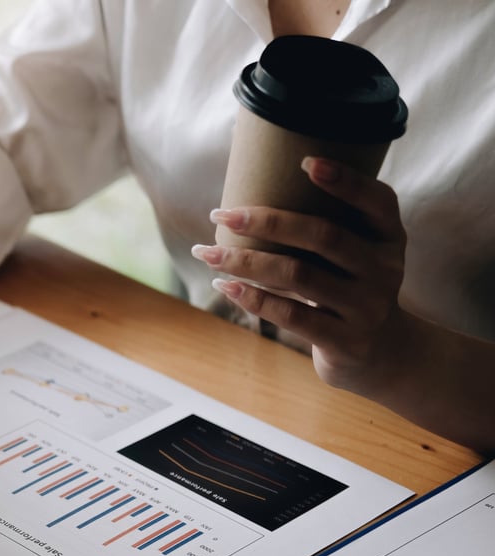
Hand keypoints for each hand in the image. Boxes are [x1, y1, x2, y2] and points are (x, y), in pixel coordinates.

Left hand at [194, 156, 412, 394]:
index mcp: (389, 237)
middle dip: (267, 222)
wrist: (381, 352)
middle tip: (220, 214)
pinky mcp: (345, 340)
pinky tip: (224, 285)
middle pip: (324, 236)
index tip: (305, 161)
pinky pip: (292, 315)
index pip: (377, 201)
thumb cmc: (350, 286)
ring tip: (206, 253)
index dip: (346, 181)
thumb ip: (327, 224)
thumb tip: (256, 181)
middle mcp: (384, 269)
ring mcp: (366, 307)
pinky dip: (253, 298)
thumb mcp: (357, 253)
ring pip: (298, 276)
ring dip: (245, 262)